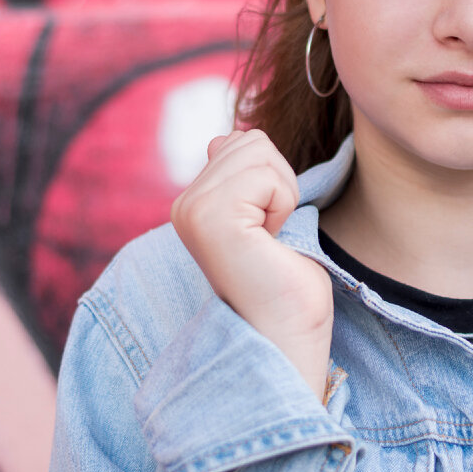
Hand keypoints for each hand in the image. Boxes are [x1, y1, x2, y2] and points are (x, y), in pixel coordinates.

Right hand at [171, 129, 333, 397]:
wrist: (289, 332)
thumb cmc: (286, 280)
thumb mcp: (263, 214)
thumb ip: (242, 177)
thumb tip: (224, 138)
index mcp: (193, 202)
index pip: (243, 141)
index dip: (274, 180)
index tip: (267, 232)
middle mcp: (183, 204)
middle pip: (252, 140)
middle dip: (280, 183)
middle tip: (272, 236)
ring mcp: (192, 210)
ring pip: (260, 151)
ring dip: (283, 194)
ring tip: (269, 240)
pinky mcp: (210, 217)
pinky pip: (267, 175)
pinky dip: (284, 205)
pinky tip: (269, 243)